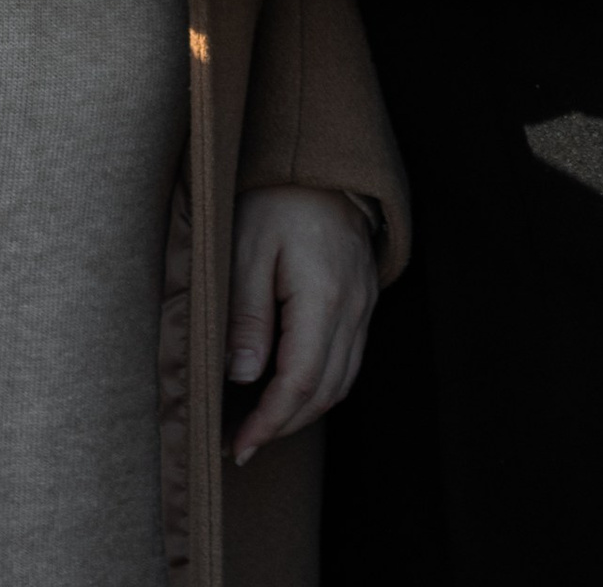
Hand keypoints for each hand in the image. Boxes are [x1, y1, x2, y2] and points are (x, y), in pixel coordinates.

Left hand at [225, 185, 378, 462]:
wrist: (321, 159)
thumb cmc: (277, 196)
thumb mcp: (247, 246)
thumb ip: (246, 314)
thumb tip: (240, 377)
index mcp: (324, 296)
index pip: (301, 381)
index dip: (270, 421)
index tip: (237, 443)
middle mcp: (353, 307)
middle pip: (326, 391)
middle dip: (283, 425)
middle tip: (242, 443)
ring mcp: (364, 305)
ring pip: (342, 382)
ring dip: (304, 411)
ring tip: (262, 425)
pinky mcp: (363, 300)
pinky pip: (349, 360)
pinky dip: (321, 386)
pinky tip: (292, 390)